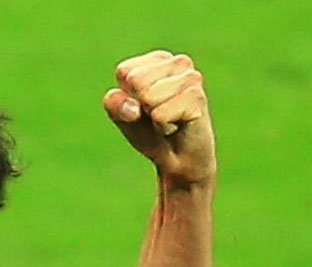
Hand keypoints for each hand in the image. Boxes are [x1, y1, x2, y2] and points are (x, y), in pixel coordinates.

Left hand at [103, 51, 215, 188]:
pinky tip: (177, 125)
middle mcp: (178, 62)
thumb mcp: (122, 115)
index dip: (127, 97)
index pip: (124, 72)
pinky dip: (162, 125)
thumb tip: (134, 108)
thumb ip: (114, 103)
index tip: (142, 107)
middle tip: (157, 115)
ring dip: (153, 116)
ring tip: (168, 120)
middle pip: (136, 81)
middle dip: (141, 105)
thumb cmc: (150, 131)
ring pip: (148, 96)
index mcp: (158, 60)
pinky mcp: (197, 97)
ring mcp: (191, 77)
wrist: (178, 160)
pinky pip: (160, 113)